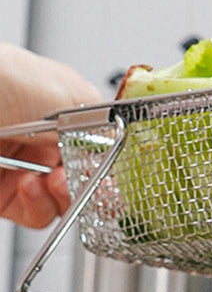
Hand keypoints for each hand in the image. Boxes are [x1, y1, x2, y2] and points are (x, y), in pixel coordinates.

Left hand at [0, 43, 100, 227]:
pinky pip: (32, 214)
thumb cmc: (1, 77)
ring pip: (60, 202)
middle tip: (75, 179)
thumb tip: (119, 149)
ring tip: (46, 182)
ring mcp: (19, 167)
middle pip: (83, 181)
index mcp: (61, 111)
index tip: (109, 175)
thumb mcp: (70, 93)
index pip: (99, 150)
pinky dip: (36, 207)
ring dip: (59, 197)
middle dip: (85, 185)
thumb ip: (104, 126)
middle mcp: (41, 140)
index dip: (107, 166)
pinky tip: (27, 187)